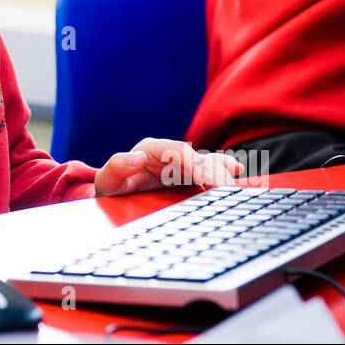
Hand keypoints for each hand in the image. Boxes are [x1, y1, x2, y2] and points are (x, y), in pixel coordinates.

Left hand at [93, 138, 243, 196]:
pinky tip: (236, 173)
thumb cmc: (111, 186)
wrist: (116, 195)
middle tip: (226, 187)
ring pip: (205, 163)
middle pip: (196, 157)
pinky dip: (222, 172)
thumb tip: (137, 157)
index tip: (206, 178)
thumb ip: (118, 166)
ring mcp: (179, 164)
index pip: (177, 151)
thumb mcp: (108, 180)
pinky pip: (208, 171)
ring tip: (235, 178)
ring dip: (221, 170)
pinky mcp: (186, 176)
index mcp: (151, 149)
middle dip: (212, 169)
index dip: (193, 162)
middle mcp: (168, 153)